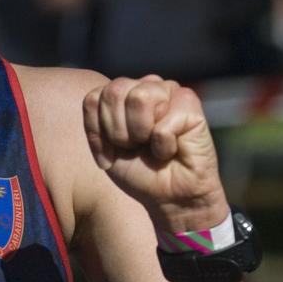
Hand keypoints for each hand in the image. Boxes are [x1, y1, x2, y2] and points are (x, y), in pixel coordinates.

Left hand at [82, 75, 228, 234]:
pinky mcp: (189, 102)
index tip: (113, 151)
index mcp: (123, 93)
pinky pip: (162, 124)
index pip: (93, 99)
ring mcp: (168, 90)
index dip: (98, 132)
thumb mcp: (107, 147)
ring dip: (141, 134)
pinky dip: (163, 146)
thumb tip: (102, 94)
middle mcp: (146, 85)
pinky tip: (173, 149)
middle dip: (119, 132)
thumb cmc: (139, 171)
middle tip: (136, 147)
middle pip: (114, 93)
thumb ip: (98, 118)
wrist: (170, 196)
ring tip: (154, 145)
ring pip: (138, 98)